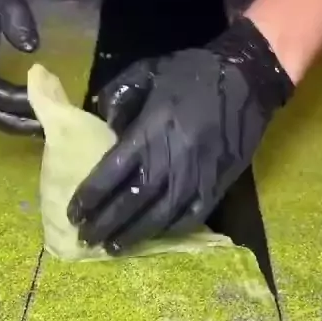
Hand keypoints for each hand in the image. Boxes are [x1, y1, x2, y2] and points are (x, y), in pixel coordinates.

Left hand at [68, 17, 293, 252]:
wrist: (247, 78)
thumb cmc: (193, 73)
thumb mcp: (147, 71)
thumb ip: (118, 96)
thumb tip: (103, 125)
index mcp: (149, 133)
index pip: (111, 174)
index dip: (90, 197)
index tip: (73, 213)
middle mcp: (170, 161)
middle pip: (130, 203)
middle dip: (105, 224)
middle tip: (86, 239)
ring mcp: (195, 177)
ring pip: (158, 217)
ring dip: (133, 236)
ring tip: (112, 249)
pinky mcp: (216, 186)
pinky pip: (190, 217)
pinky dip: (169, 231)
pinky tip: (153, 238)